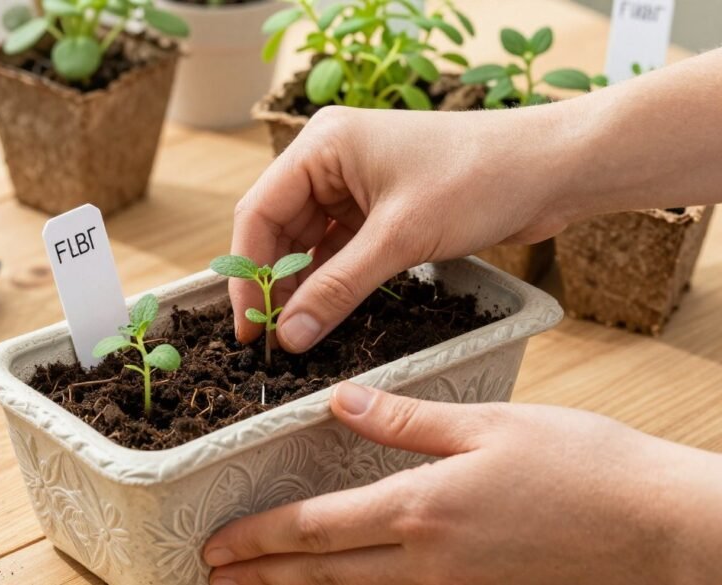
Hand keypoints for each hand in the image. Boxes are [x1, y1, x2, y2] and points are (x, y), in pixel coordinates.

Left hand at [203, 382, 721, 584]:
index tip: (218, 545)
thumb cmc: (585, 467)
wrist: (661, 530)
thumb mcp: (490, 425)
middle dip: (264, 576)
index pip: (317, 528)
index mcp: (422, 509)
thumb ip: (407, 417)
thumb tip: (341, 400)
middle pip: (325, 572)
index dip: (261, 538)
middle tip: (215, 578)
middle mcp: (429, 562)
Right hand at [229, 103, 574, 352]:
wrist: (553, 168)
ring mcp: (355, 183)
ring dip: (303, 287)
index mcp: (323, 144)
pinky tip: (326, 315)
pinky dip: (332, 281)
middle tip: (271, 341)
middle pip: (279, 229)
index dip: (248, 274)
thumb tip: (290, 337)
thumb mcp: (400, 239)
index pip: (259, 212)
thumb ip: (338, 289)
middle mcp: (331, 159)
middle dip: (275, 284)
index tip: (249, 328)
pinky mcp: (381, 206)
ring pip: (308, 243)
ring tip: (297, 336)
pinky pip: (339, 248)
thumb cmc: (480, 178)